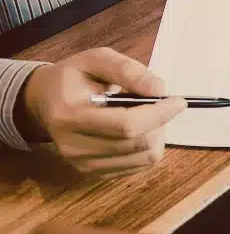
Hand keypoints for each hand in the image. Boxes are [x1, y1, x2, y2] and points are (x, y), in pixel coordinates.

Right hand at [21, 48, 185, 178]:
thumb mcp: (98, 60)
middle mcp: (73, 146)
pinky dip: (147, 147)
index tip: (178, 101)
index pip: (127, 125)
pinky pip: (139, 166)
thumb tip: (160, 90)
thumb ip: (128, 70)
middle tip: (160, 105)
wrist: (46, 101)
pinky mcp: (94, 174)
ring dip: (156, 135)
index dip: (159, 114)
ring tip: (145, 116)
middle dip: (160, 122)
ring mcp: (83, 164)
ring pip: (144, 158)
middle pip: (138, 143)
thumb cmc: (75, 77)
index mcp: (70, 115)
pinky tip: (136, 131)